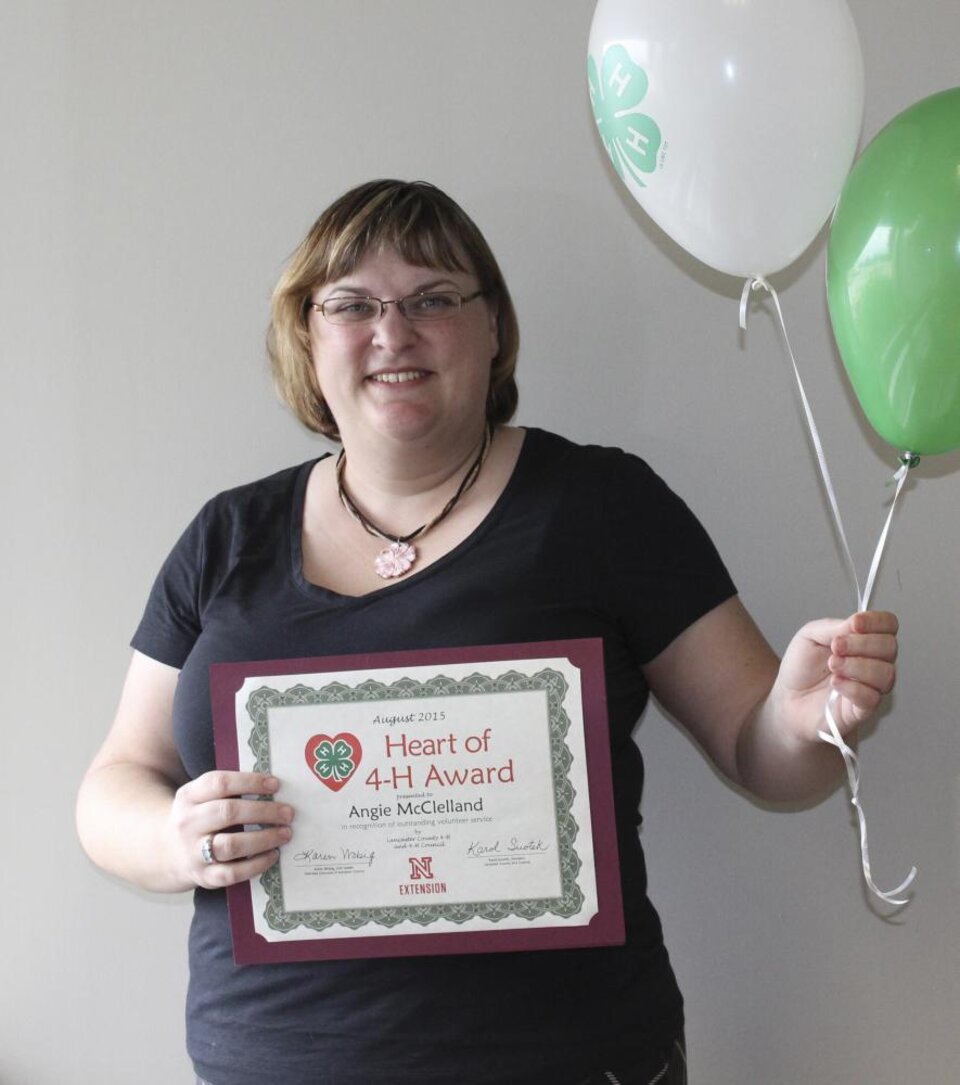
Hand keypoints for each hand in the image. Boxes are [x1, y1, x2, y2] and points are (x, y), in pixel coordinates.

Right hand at [166, 771, 293, 888]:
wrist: (165, 850)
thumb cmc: (198, 816)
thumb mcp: (200, 796)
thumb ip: (228, 789)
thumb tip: (274, 786)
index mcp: (189, 796)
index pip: (219, 783)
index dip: (250, 782)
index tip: (276, 785)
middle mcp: (188, 823)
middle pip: (227, 812)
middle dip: (263, 811)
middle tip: (288, 812)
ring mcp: (193, 852)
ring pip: (231, 845)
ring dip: (264, 838)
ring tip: (286, 833)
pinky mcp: (203, 876)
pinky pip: (232, 873)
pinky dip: (256, 865)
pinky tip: (273, 855)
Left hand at [777, 610, 898, 742]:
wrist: (785, 697)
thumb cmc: (801, 667)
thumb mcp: (810, 635)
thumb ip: (834, 627)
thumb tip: (856, 623)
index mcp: (864, 640)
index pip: (888, 625)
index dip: (877, 621)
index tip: (855, 623)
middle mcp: (874, 662)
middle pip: (890, 648)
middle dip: (862, 644)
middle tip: (835, 646)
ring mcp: (871, 687)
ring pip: (885, 674)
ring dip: (857, 666)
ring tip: (832, 664)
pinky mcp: (861, 710)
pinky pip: (871, 698)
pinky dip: (852, 687)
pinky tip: (834, 682)